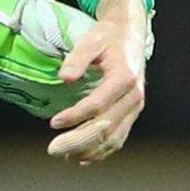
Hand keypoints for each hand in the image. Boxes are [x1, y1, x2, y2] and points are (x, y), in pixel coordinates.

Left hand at [47, 0, 149, 163]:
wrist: (129, 34)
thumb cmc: (109, 36)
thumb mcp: (91, 40)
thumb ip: (77, 58)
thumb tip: (64, 76)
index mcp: (124, 79)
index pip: (98, 105)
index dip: (75, 116)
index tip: (54, 123)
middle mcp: (133, 97)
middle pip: (106, 127)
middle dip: (79, 141)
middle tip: (54, 149)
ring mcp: (135, 107)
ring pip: (114, 137)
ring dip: (89, 150)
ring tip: (65, 155)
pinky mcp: (132, 112)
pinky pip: (119, 136)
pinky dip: (102, 150)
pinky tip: (85, 157)